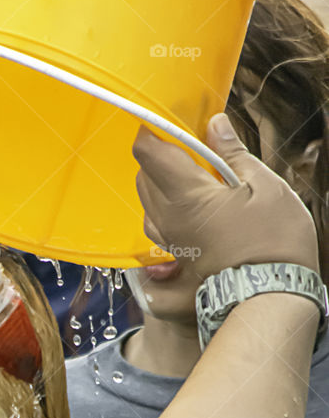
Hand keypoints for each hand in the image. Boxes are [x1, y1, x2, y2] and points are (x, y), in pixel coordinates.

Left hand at [133, 114, 319, 279]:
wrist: (272, 297)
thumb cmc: (275, 243)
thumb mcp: (264, 187)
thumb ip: (233, 154)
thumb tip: (214, 125)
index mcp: (185, 195)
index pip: (148, 151)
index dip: (154, 129)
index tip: (172, 119)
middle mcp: (167, 218)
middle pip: (144, 173)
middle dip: (162, 153)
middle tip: (195, 146)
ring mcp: (169, 239)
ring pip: (148, 199)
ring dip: (164, 181)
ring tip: (201, 176)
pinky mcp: (177, 254)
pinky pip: (159, 222)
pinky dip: (170, 205)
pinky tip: (198, 204)